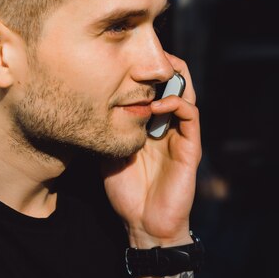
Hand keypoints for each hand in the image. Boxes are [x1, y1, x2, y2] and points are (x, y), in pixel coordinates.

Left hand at [102, 54, 200, 248]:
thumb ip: (107, 131)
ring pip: (187, 93)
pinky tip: (158, 104)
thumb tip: (87, 108)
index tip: (127, 58)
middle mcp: (169, 125)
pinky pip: (190, 116)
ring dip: (173, 78)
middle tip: (147, 54)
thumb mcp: (109, 152)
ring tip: (157, 69)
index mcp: (152, 125)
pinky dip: (177, 103)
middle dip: (164, 65)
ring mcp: (181, 135)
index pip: (156, 88)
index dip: (147, 71)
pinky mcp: (191, 147)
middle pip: (175, 83)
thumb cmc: (127, 191)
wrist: (144, 223)